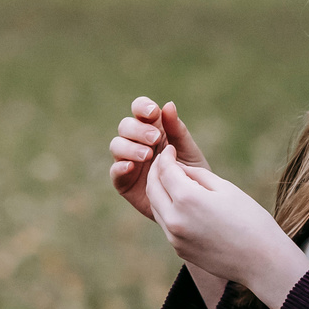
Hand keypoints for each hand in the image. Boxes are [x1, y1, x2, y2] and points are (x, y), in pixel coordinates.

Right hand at [108, 97, 209, 219]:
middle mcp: (136, 142)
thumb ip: (177, 129)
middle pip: (126, 126)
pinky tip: (131, 167)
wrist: (193, 204)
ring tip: (147, 155)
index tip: (153, 113)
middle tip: (155, 139)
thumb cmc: (191, 173)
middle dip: (138, 130)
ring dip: (129, 147)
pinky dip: (120, 167)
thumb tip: (168, 105)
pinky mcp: (124, 182)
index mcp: (152, 128)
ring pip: (117, 145)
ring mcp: (128, 161)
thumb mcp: (188, 150)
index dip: (142, 107)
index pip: (139, 109)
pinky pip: (115, 172)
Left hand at [142, 146, 308, 308]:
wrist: (261, 261)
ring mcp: (174, 237)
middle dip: (156, 171)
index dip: (166, 157)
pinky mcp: (179, 249)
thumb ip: (197, 175)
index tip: (170, 149)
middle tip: (164, 161)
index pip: (165, 171)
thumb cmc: (250, 220)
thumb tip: (179, 168)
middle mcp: (175, 219)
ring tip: (169, 179)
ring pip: (155, 207)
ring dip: (158, 190)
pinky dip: (166, 208)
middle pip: (153, 188)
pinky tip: (178, 202)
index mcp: (187, 199)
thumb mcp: (225, 188)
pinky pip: (165, 223)